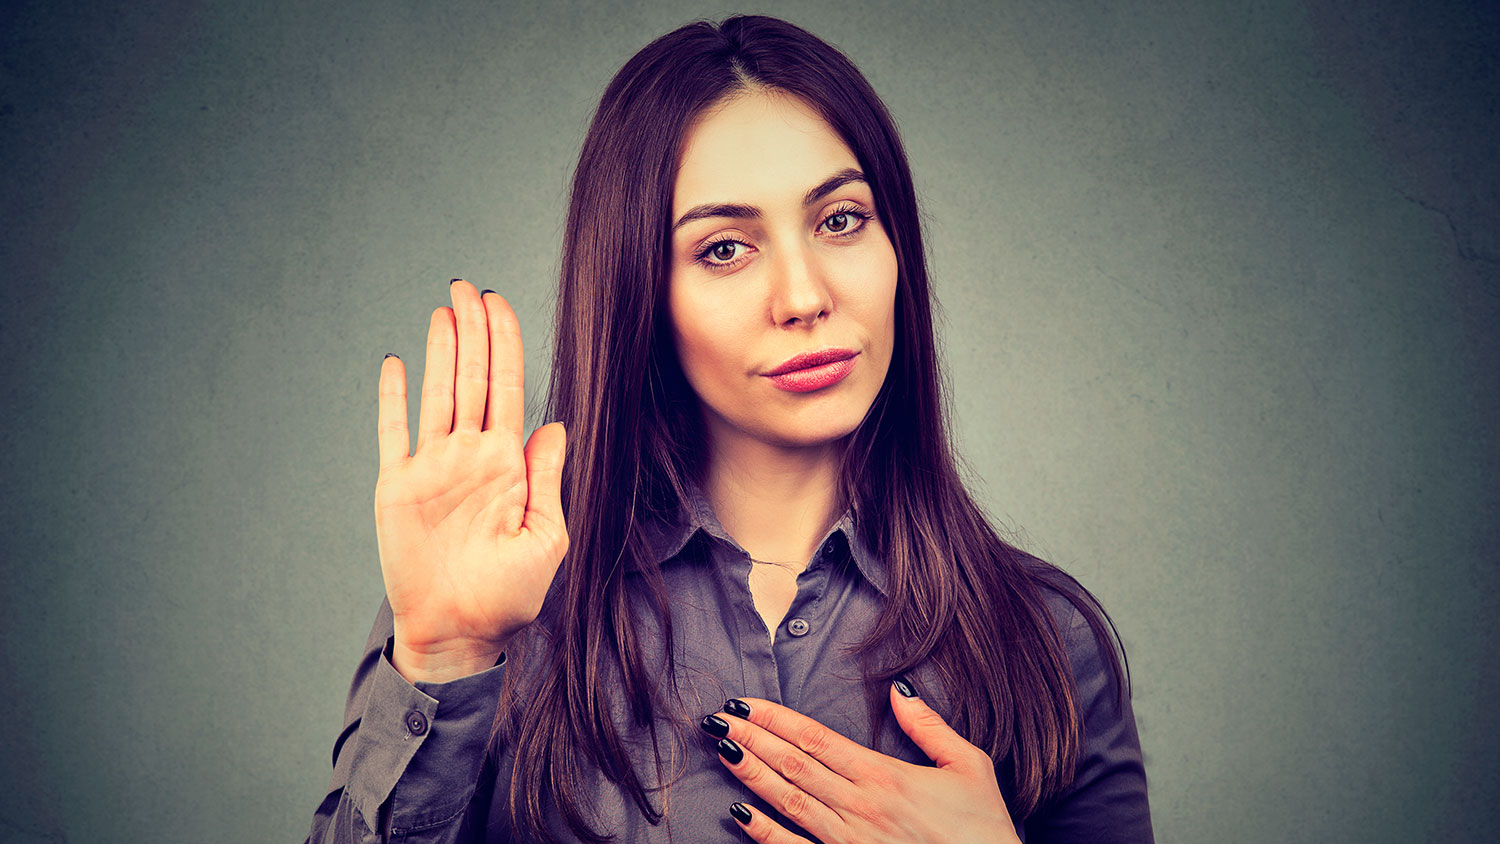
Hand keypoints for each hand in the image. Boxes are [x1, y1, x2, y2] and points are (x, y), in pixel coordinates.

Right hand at [374, 280, 567, 682]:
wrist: (461, 633)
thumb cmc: (510, 596)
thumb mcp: (546, 537)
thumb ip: (548, 480)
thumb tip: (555, 426)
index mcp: (508, 464)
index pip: (508, 388)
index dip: (505, 344)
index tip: (499, 305)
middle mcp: (470, 456)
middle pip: (472, 378)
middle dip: (474, 330)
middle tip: (468, 286)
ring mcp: (433, 468)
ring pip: (437, 394)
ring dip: (440, 351)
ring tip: (445, 308)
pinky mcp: (398, 487)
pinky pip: (393, 432)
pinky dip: (393, 399)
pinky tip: (395, 363)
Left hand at [701, 681, 1019, 843]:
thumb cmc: (984, 830)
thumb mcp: (971, 768)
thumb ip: (931, 727)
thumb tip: (900, 690)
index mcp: (884, 777)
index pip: (816, 739)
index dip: (775, 719)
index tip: (744, 702)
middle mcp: (859, 807)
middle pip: (792, 765)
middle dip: (751, 738)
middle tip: (716, 717)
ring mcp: (848, 842)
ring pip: (788, 802)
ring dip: (750, 775)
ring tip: (721, 750)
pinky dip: (764, 833)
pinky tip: (738, 814)